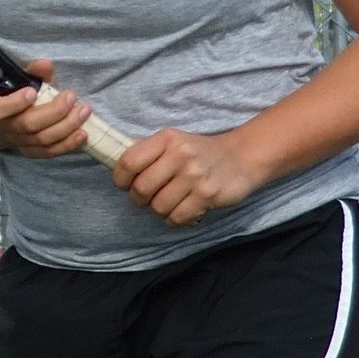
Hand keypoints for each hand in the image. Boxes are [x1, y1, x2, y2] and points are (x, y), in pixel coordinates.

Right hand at [0, 59, 96, 157]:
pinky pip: (50, 152)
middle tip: (71, 96)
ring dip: (67, 126)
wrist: (8, 119)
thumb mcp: (22, 79)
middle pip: (28, 124)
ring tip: (84, 111)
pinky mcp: (33, 152)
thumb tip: (46, 65)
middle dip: (54, 111)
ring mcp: (19, 142)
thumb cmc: (17, 94)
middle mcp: (5, 127)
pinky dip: (68, 144)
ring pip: (42, 140)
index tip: (32, 91)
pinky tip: (83, 133)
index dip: (15, 102)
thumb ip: (34, 71)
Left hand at [112, 127, 259, 226]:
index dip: (120, 179)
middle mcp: (180, 154)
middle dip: (139, 199)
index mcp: (166, 139)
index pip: (129, 162)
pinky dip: (175, 218)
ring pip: (158, 207)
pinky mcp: (208, 195)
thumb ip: (148, 152)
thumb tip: (117, 168)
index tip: (125, 184)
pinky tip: (182, 209)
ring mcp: (195, 175)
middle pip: (141, 188)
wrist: (241, 157)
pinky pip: (177, 217)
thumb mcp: (174, 142)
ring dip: (159, 210)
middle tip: (148, 197)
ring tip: (169, 202)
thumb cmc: (199, 152)